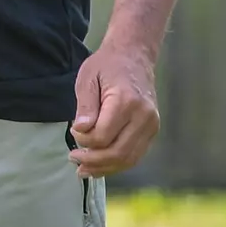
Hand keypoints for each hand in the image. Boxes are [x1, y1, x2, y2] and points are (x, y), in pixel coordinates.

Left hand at [70, 40, 159, 178]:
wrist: (134, 57)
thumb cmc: (106, 66)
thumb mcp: (87, 79)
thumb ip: (85, 106)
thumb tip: (81, 131)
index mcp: (126, 102)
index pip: (103, 135)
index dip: (85, 140)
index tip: (73, 131)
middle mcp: (144, 117)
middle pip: (118, 152)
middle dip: (93, 161)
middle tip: (74, 159)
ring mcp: (152, 125)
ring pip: (129, 158)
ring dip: (105, 168)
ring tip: (84, 170)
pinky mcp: (152, 131)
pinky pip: (135, 155)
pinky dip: (117, 163)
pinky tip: (100, 166)